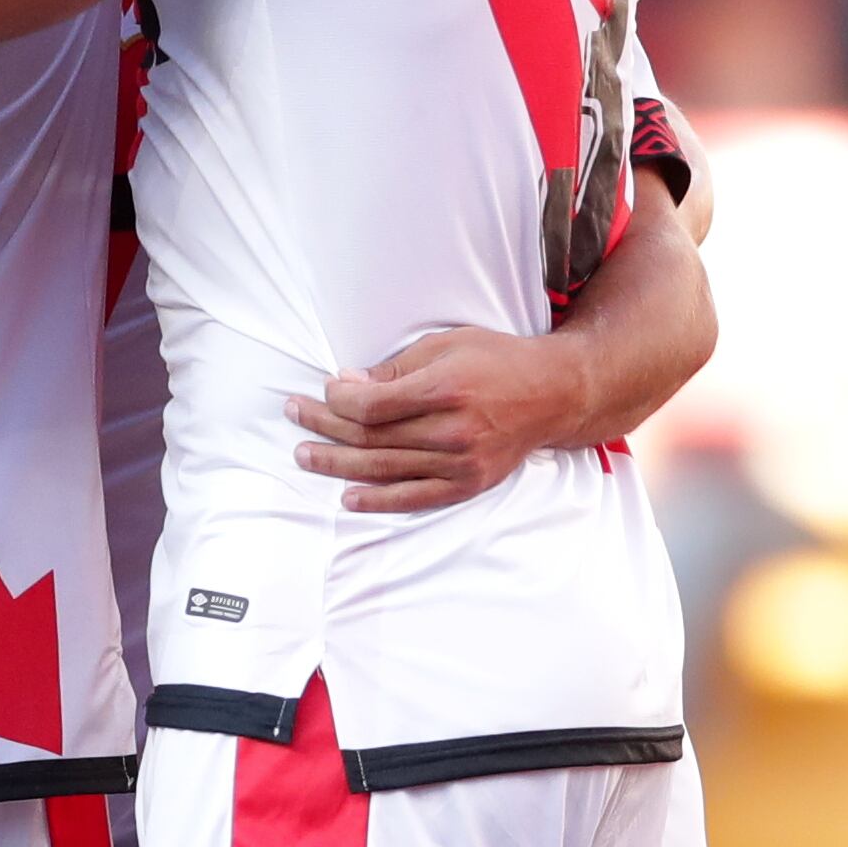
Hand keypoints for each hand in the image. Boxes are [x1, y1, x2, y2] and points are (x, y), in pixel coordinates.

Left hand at [285, 324, 593, 513]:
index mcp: (446, 390)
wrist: (553, 394)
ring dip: (337, 464)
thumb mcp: (446, 345)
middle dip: (325, 426)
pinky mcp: (468, 484)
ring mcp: (461, 463)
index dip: (338, 400)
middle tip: (294, 415)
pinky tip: (348, 498)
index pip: (373, 406)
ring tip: (304, 455)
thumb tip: (349, 383)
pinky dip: (379, 501)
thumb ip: (397, 368)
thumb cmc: (497, 360)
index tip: (322, 389)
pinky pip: (415, 498)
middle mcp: (453, 431)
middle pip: (371, 437)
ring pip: (384, 468)